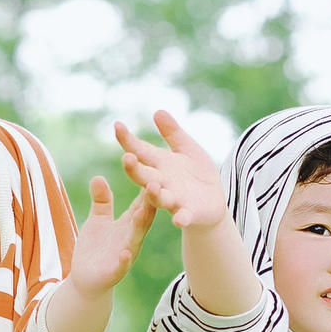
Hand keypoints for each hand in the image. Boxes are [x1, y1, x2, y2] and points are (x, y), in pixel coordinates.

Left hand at [69, 176, 155, 296]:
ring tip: (143, 212)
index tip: (153, 168)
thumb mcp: (98, 220)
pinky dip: (124, 259)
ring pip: (135, 239)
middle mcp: (131, 238)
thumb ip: (102, 200)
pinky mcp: (114, 272)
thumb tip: (99, 177)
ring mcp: (125, 255)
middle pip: (143, 218)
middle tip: (156, 185)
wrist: (86, 279)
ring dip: (140, 226)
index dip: (146, 188)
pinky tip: (126, 253)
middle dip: (149, 203)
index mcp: (129, 224)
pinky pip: (121, 265)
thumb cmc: (95, 248)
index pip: (141, 203)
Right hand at [114, 111, 227, 229]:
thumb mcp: (187, 149)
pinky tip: (178, 219)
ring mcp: (174, 199)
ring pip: (159, 198)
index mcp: (160, 165)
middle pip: (143, 176)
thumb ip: (172, 133)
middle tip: (127, 158)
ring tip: (152, 186)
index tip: (117, 126)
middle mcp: (162, 182)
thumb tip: (158, 111)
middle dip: (134, 169)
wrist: (213, 202)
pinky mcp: (189, 213)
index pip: (140, 151)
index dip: (128, 140)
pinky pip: (183, 216)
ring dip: (154, 194)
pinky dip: (181, 218)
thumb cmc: (196, 174)